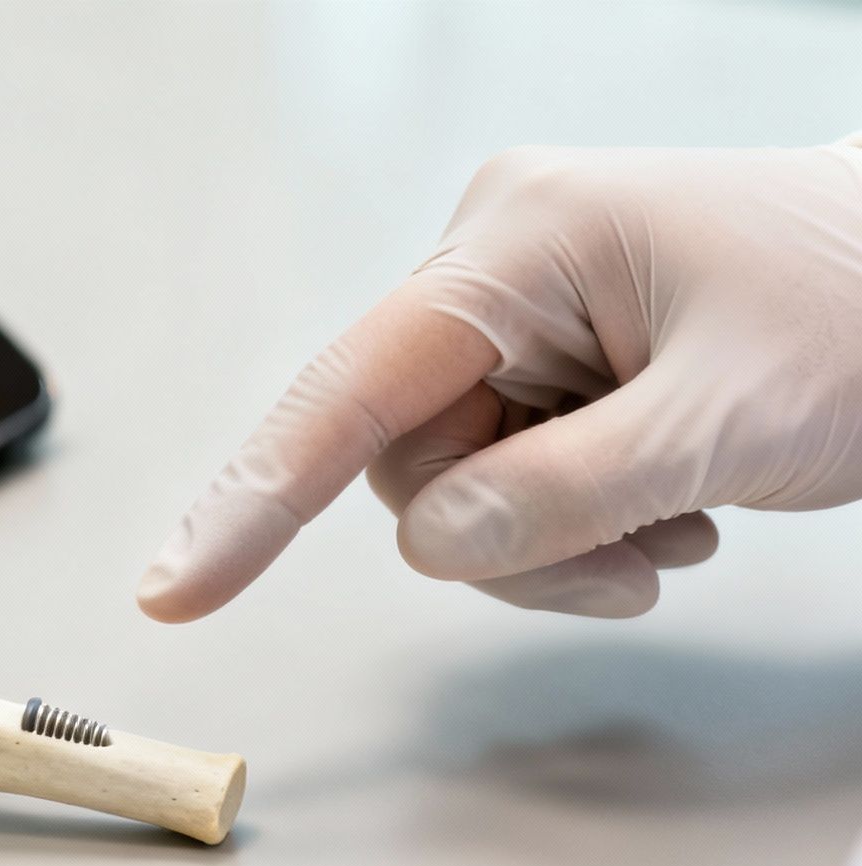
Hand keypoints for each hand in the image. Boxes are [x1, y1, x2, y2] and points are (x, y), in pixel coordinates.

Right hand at [136, 136, 861, 620]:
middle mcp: (499, 267)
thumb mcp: (727, 420)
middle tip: (640, 552)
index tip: (171, 591)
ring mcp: (523, 315)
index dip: (250, 503)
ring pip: (459, 488)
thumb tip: (438, 542)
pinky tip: (671, 499)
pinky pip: (509, 479)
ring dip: (560, 539)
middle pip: (409, 463)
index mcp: (520, 242)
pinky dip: (582, 521)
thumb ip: (567, 493)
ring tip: (678, 518)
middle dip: (513, 537)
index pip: (348, 393)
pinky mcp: (551, 360)